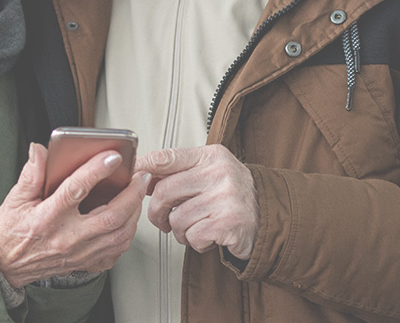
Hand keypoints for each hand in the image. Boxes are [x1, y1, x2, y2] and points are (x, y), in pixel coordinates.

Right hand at [0, 142, 149, 286]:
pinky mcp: (84, 263)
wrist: (4, 264)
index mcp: (46, 218)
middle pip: (110, 217)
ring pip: (119, 236)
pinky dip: (126, 235)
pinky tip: (127, 221)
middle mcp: (66, 238)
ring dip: (134, 214)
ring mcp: (78, 254)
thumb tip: (40, 151)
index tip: (112, 156)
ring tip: (137, 195)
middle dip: (131, 194)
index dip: (96, 171)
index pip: (75, 190)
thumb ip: (30, 174)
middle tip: (139, 177)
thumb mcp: (14, 199)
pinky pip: (115, 252)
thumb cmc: (9, 231)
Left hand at [139, 145, 257, 259]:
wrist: (269, 217)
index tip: (130, 175)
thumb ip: (178, 171)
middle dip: (157, 211)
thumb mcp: (209, 172)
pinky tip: (207, 235)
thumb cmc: (231, 195)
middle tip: (162, 219)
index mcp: (211, 156)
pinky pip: (192, 236)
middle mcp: (220, 173)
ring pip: (176, 218)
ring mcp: (226, 198)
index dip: (143, 167)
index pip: (167, 157)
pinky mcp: (229, 223)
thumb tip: (140, 174)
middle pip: (164, 192)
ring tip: (194, 227)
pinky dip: (195, 241)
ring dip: (179, 230)